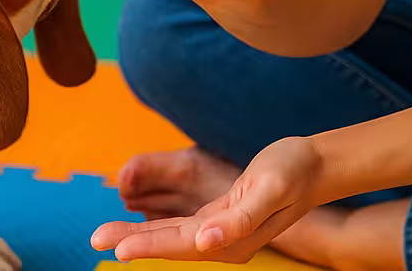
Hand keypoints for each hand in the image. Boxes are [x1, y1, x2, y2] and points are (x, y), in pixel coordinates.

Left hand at [91, 137, 322, 261]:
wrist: (317, 166)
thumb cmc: (294, 170)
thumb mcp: (270, 187)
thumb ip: (238, 218)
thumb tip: (206, 241)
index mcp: (233, 238)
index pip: (180, 244)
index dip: (147, 244)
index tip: (115, 246)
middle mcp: (225, 241)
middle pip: (170, 244)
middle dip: (132, 241)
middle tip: (94, 237)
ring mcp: (223, 232)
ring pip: (173, 236)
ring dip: (140, 235)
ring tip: (107, 233)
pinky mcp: (222, 219)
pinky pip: (183, 226)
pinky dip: (159, 228)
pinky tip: (140, 226)